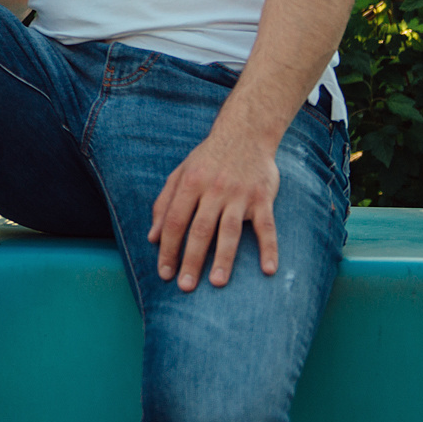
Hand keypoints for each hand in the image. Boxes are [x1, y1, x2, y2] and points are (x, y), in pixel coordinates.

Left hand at [147, 127, 281, 290]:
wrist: (245, 134)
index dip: (168, 248)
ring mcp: (239, 195)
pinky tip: (268, 270)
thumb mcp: (180, 174)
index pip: (175, 221)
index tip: (164, 273)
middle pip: (200, 229)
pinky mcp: (263, 198)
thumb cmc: (207, 159)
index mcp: (190, 184)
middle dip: (191, 260)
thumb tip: (152, 237)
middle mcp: (214, 190)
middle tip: (185, 287)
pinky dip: (269, 248)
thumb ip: (164, 204)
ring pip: (229, 230)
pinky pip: (266, 226)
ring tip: (217, 282)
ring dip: (224, 258)